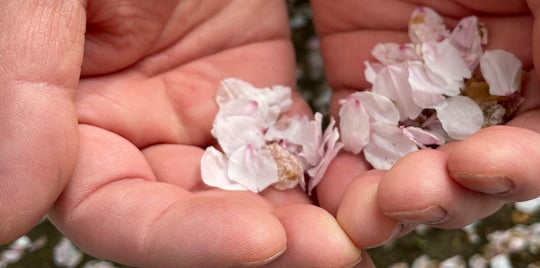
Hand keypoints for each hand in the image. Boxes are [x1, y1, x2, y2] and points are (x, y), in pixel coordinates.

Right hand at [3, 0, 361, 265]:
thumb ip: (18, 86)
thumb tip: (6, 206)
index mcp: (70, 125)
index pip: (118, 213)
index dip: (181, 239)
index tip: (257, 240)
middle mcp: (137, 135)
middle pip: (201, 217)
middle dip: (268, 240)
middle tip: (334, 253)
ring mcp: (203, 115)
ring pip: (256, 189)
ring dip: (309, 215)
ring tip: (365, 230)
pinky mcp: (257, 90)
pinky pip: (296, 142)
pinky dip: (331, 167)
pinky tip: (368, 183)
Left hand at [311, 0, 539, 247]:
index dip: (526, 165)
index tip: (480, 165)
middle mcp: (487, 84)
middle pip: (481, 172)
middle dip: (450, 194)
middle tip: (407, 195)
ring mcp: (420, 93)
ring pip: (418, 173)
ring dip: (395, 201)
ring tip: (366, 209)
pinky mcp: (361, 90)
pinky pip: (357, 150)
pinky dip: (348, 181)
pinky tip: (334, 196)